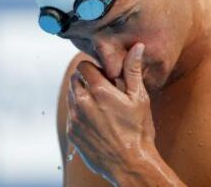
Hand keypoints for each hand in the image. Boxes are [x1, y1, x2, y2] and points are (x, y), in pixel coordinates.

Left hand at [67, 43, 155, 183]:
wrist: (130, 165)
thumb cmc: (138, 131)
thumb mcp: (139, 98)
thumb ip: (133, 70)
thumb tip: (137, 47)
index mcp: (99, 91)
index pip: (83, 66)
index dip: (94, 68)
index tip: (104, 76)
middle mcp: (82, 103)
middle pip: (75, 79)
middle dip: (86, 80)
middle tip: (103, 90)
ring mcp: (75, 119)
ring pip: (71, 96)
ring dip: (82, 95)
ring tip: (100, 106)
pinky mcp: (71, 132)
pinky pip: (71, 114)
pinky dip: (80, 112)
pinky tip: (96, 121)